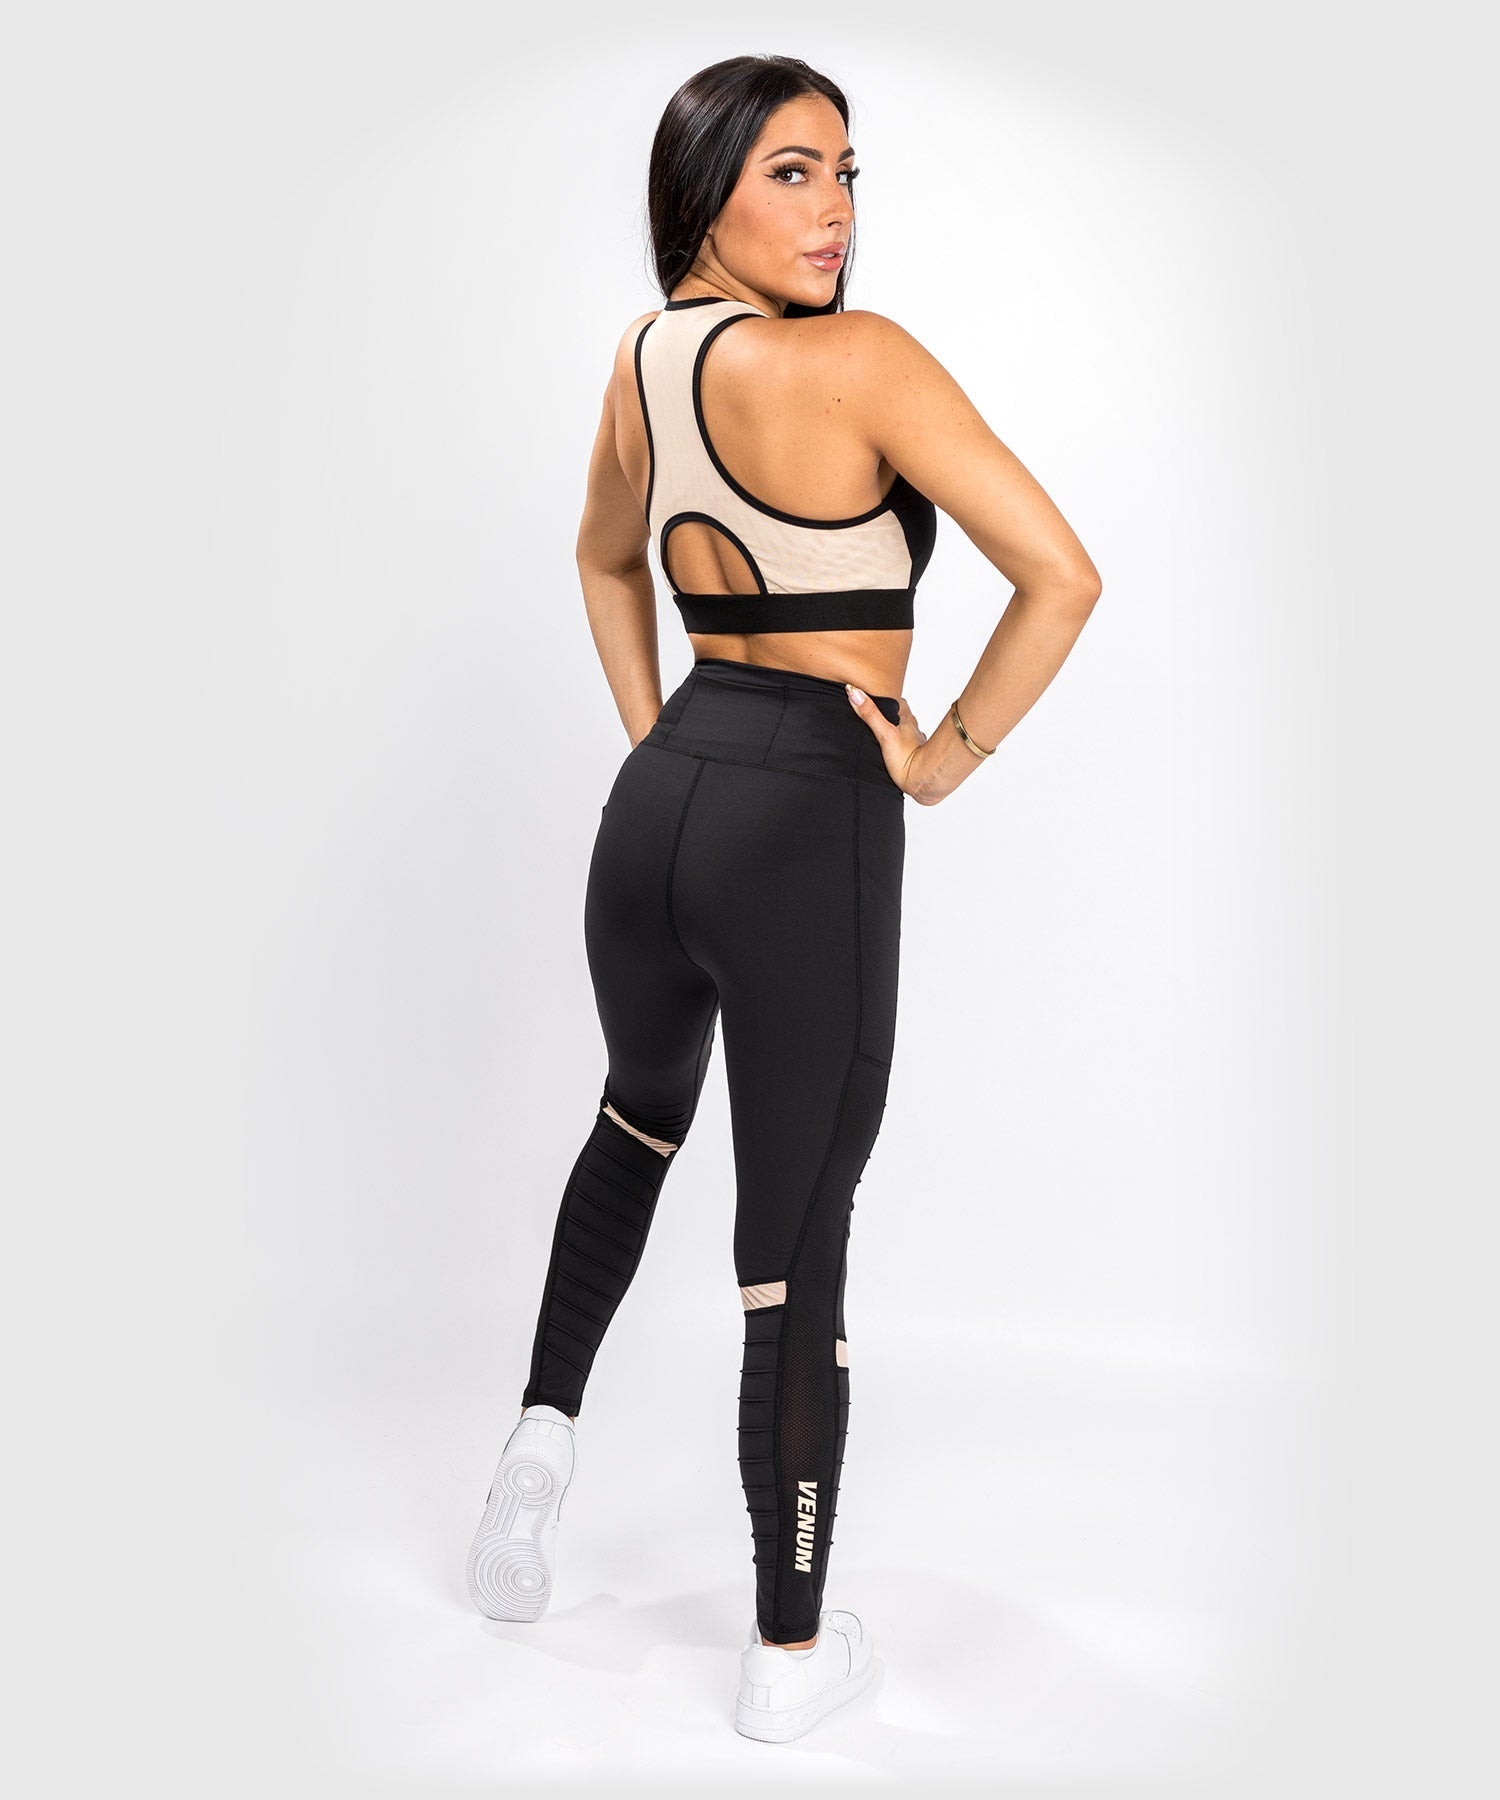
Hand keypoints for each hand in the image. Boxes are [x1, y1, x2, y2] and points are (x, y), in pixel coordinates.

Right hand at [843, 684, 942, 802]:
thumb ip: (870, 714)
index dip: (888, 700)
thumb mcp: (884, 733)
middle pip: (902, 718)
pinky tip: (894, 754)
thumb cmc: (907, 759)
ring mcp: (916, 745)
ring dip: (897, 733)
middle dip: (891, 716)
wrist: (923, 781)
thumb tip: (854, 693)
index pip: (899, 703)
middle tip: (878, 715)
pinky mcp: (915, 759)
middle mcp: (913, 731)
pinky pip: (908, 749)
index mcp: (907, 721)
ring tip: (884, 735)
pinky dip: (901, 748)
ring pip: (906, 733)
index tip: (878, 696)